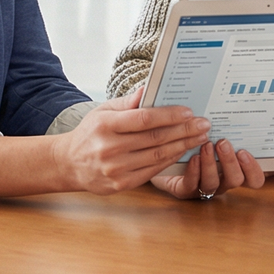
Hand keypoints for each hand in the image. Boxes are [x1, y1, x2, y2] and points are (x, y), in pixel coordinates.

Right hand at [56, 88, 211, 194]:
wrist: (69, 163)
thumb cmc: (90, 132)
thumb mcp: (103, 110)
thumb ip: (127, 102)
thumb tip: (149, 89)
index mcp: (106, 125)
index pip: (144, 119)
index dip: (169, 115)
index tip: (189, 111)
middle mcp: (110, 148)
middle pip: (155, 138)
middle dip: (184, 131)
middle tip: (204, 124)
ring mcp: (115, 169)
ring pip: (157, 156)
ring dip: (183, 146)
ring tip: (200, 137)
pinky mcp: (121, 184)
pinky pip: (152, 171)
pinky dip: (170, 161)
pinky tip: (183, 152)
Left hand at [153, 137, 265, 199]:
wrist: (164, 157)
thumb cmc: (194, 141)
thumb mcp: (211, 133)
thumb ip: (223, 126)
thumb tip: (230, 104)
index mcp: (234, 169)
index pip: (254, 178)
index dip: (253, 169)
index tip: (245, 151)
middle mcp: (222, 180)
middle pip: (236, 180)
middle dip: (230, 162)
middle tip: (223, 143)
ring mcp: (204, 187)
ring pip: (213, 183)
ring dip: (211, 164)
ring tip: (206, 146)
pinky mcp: (185, 191)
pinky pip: (191, 186)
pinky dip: (194, 171)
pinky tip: (193, 157)